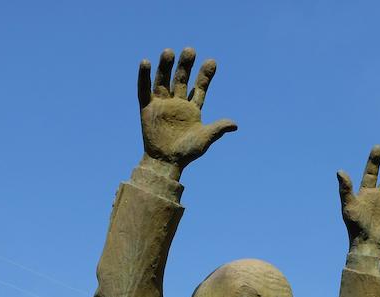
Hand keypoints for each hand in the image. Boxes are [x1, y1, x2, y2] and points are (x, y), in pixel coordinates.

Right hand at [138, 48, 236, 175]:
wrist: (166, 163)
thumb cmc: (187, 153)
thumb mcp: (205, 139)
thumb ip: (217, 129)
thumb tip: (235, 125)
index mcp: (192, 109)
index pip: (200, 88)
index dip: (205, 75)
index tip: (212, 62)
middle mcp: (177, 103)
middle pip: (181, 79)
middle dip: (185, 65)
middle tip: (190, 50)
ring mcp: (162, 104)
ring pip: (163, 80)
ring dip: (165, 66)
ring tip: (169, 52)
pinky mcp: (147, 108)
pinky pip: (143, 90)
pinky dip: (144, 77)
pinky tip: (145, 62)